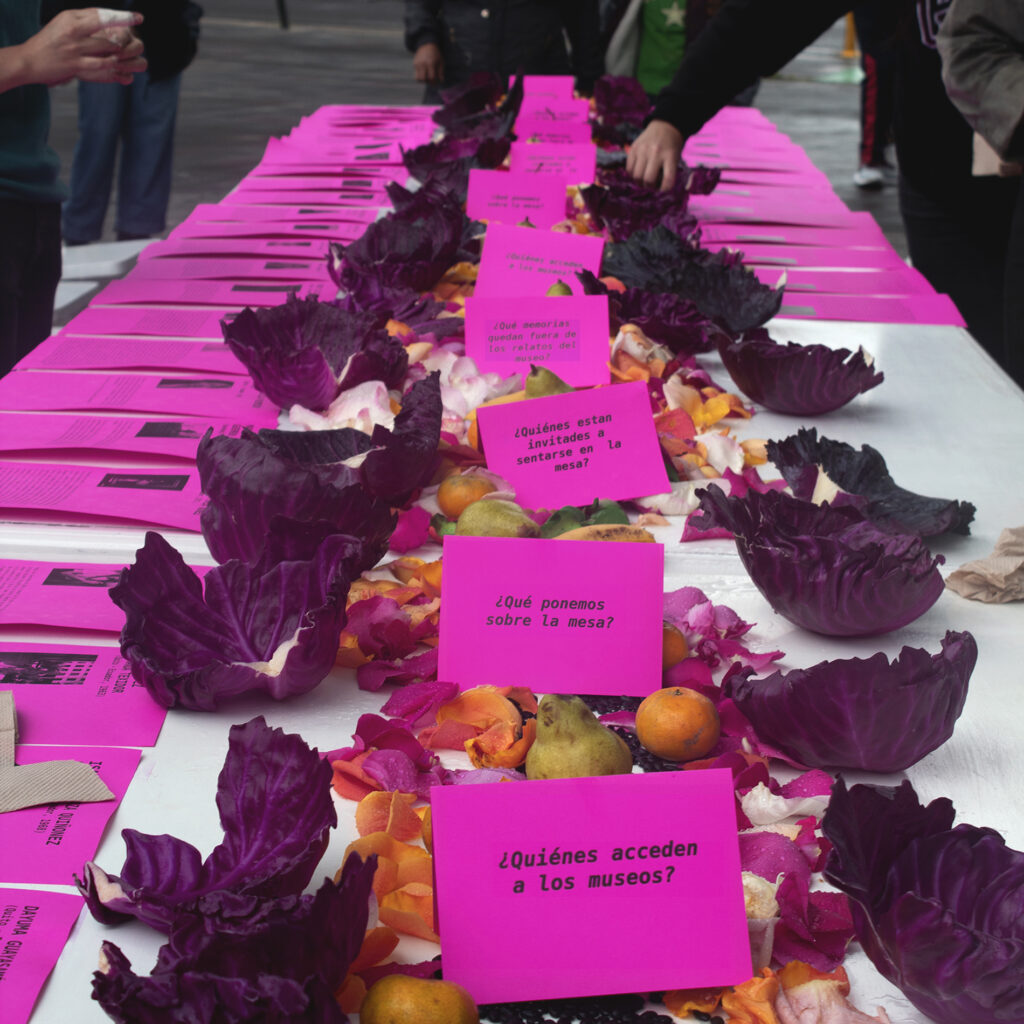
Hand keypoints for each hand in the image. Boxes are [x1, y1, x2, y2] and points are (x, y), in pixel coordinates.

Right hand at [6, 8, 145, 89]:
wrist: (30, 59)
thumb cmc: (50, 40)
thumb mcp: (64, 23)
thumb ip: (85, 20)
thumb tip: (108, 19)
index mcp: (71, 18)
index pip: (100, 14)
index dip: (121, 16)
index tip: (138, 17)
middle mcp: (73, 30)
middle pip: (105, 25)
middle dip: (124, 29)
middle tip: (133, 36)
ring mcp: (75, 48)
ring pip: (105, 45)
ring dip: (118, 49)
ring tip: (123, 51)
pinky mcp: (76, 65)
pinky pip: (100, 65)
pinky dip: (111, 64)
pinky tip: (117, 64)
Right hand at [412, 42, 443, 83]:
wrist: (427, 44)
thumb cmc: (436, 54)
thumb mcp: (441, 62)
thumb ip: (441, 72)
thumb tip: (441, 81)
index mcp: (430, 63)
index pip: (431, 77)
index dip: (434, 82)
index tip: (436, 81)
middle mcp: (423, 64)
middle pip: (423, 79)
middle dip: (428, 82)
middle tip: (431, 80)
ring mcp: (417, 64)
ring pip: (418, 79)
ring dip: (423, 81)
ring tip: (427, 77)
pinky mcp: (414, 64)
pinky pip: (416, 75)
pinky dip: (420, 76)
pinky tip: (424, 73)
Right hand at [626, 119, 683, 191]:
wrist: (665, 126)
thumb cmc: (671, 146)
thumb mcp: (676, 158)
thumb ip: (668, 173)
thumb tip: (656, 189)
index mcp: (670, 155)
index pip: (668, 180)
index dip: (665, 188)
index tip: (664, 187)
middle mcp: (656, 152)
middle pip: (648, 180)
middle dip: (650, 187)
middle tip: (652, 184)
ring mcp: (643, 150)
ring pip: (636, 176)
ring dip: (640, 182)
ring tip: (644, 179)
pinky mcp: (633, 149)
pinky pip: (629, 169)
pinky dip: (633, 174)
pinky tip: (638, 171)